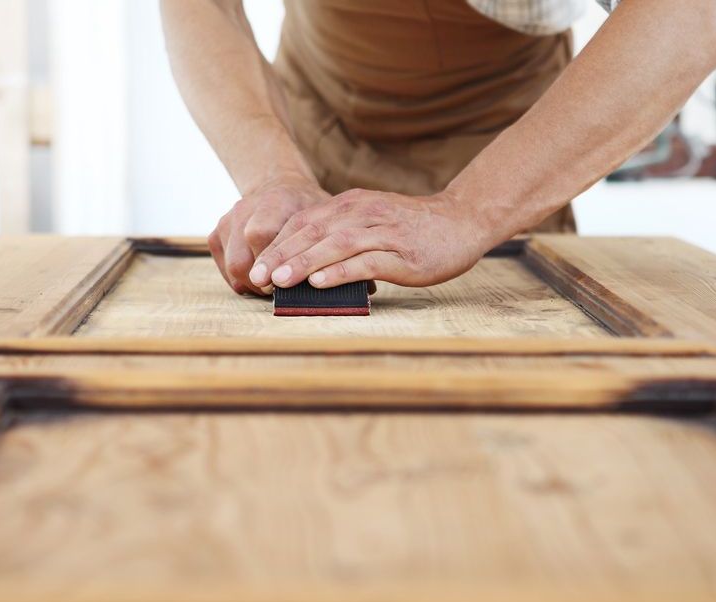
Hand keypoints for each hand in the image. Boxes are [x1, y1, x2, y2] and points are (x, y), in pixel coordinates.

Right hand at [209, 174, 329, 294]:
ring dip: (252, 284)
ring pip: (232, 268)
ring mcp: (227, 221)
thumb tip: (324, 275)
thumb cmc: (307, 207)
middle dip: (261, 283)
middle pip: (240, 260)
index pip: (259, 235)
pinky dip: (242, 279)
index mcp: (273, 201)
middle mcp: (244, 209)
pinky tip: (261, 278)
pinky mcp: (217, 234)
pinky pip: (224, 268)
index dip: (270, 264)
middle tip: (280, 290)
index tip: (285, 281)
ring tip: (272, 286)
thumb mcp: (322, 216)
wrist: (280, 188)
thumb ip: (320, 241)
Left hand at [248, 189, 492, 289]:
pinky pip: (365, 261)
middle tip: (256, 277)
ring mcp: (382, 232)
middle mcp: (362, 213)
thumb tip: (304, 261)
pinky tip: (320, 282)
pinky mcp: (401, 253)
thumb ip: (340, 235)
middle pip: (312, 233)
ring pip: (334, 246)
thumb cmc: (412, 229)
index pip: (304, 223)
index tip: (254, 267)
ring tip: (279, 281)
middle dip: (281, 255)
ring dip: (304, 263)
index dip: (276, 244)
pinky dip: (340, 272)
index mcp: (350, 205)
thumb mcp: (370, 222)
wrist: (462, 221)